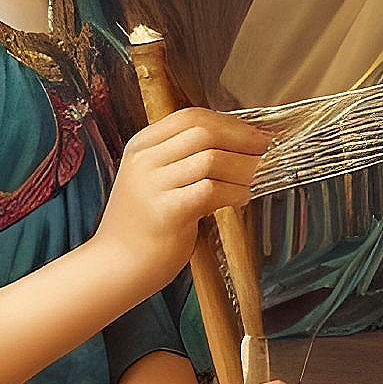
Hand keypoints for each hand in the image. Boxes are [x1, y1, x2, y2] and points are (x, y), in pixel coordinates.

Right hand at [94, 107, 268, 276]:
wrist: (115, 267)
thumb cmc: (144, 226)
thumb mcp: (155, 180)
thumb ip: (184, 159)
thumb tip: (237, 144)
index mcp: (141, 146)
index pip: (190, 117)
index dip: (229, 122)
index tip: (255, 132)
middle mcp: (143, 160)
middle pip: (203, 131)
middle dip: (242, 139)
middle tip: (267, 149)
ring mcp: (151, 185)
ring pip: (211, 159)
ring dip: (244, 167)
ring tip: (258, 178)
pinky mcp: (165, 212)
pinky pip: (210, 190)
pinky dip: (234, 191)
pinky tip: (242, 198)